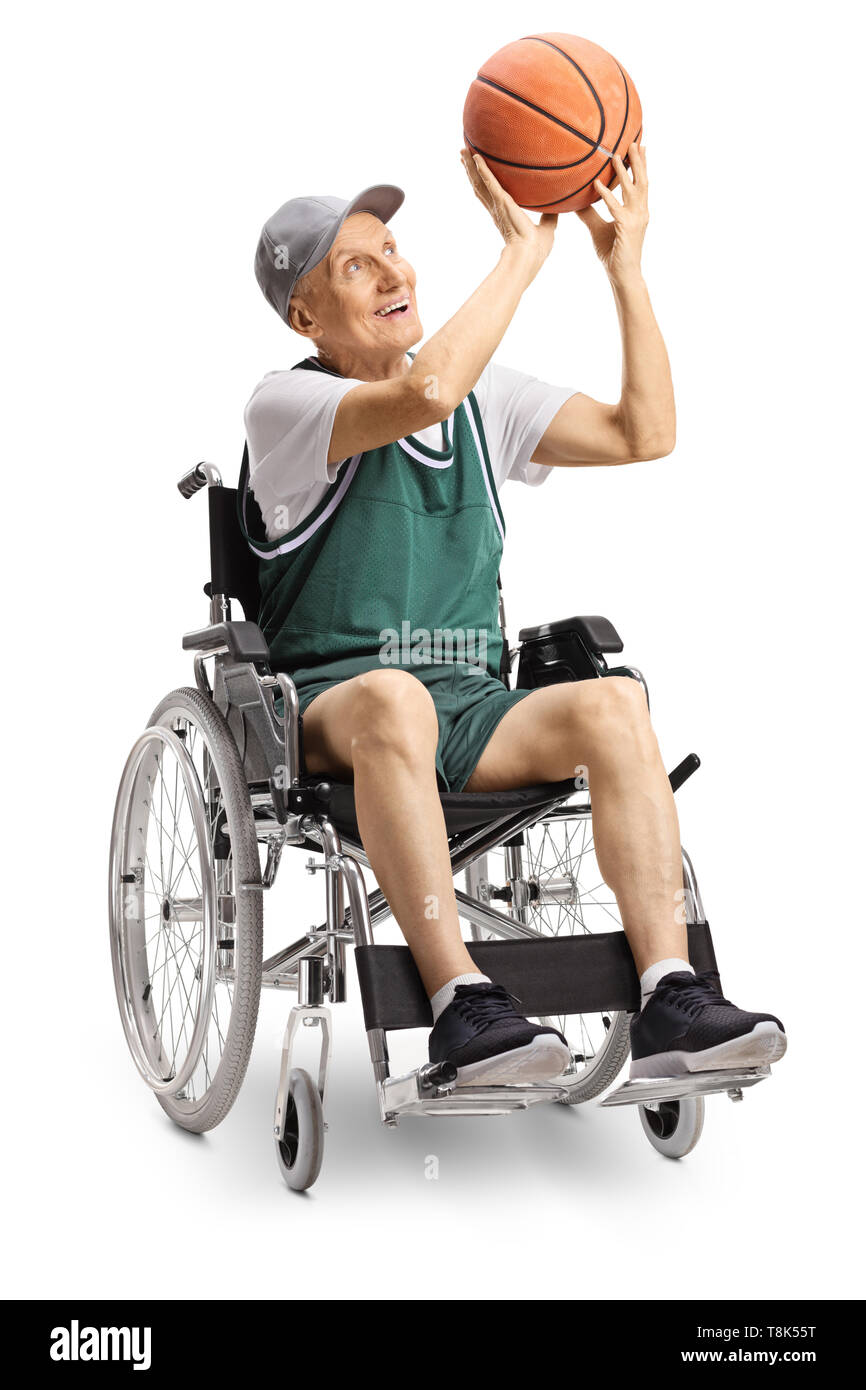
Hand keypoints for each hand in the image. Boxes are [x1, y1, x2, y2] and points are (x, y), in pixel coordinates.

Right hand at [461, 147, 556, 273]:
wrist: (529, 255)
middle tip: (462, 154)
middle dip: (470, 170)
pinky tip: (475, 157)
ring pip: (479, 182)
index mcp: (504, 215)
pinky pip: (489, 182)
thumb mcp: (547, 228)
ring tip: (462, 150)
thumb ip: (550, 216)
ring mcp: (497, 205)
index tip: (476, 172)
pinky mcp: (501, 202)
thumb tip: (560, 206)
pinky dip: (482, 169)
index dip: (482, 183)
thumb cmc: (537, 249)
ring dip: (469, 166)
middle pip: (479, 185)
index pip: (489, 195)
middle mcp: (496, 209)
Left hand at [577, 142, 647, 281]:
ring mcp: (636, 220)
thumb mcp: (598, 229)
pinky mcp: (626, 228)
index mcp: (637, 211)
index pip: (640, 183)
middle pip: (641, 181)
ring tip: (615, 155)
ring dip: (623, 172)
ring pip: (631, 190)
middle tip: (633, 140)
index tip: (639, 147)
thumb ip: (589, 214)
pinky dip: (606, 195)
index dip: (640, 165)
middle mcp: (640, 212)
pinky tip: (596, 185)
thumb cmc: (613, 253)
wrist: (623, 276)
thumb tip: (576, 202)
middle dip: (638, 161)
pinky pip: (614, 207)